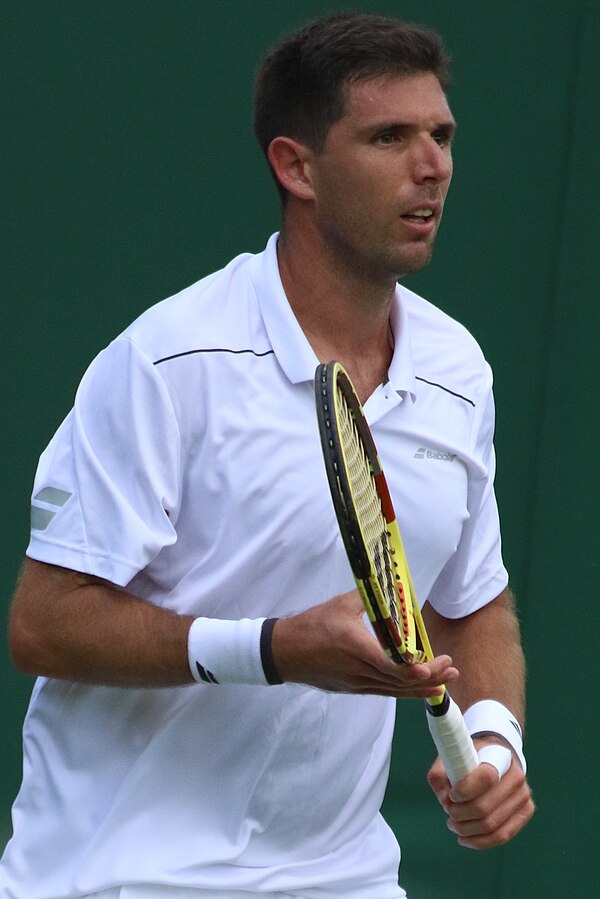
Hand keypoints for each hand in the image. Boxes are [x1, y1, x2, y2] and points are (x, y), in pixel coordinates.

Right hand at [271, 590, 458, 696]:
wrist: (285, 652)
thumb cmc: (311, 626)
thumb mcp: (340, 605)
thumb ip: (368, 597)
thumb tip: (391, 588)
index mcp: (356, 648)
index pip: (389, 665)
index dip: (412, 670)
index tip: (432, 667)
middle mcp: (359, 670)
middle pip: (398, 681)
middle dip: (428, 677)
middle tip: (450, 669)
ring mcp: (356, 683)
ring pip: (394, 690)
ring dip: (421, 688)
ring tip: (444, 683)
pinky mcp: (353, 688)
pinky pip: (384, 691)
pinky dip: (404, 691)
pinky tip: (419, 690)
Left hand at [427, 737, 534, 848]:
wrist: (497, 757)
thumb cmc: (471, 758)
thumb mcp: (453, 757)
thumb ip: (441, 774)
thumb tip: (445, 800)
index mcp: (499, 756)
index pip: (486, 778)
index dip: (464, 790)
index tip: (451, 795)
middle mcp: (516, 776)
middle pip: (484, 808)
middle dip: (460, 814)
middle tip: (448, 812)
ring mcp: (523, 796)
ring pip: (492, 826)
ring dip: (466, 830)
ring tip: (453, 825)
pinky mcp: (526, 811)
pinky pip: (502, 835)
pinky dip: (480, 842)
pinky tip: (464, 839)